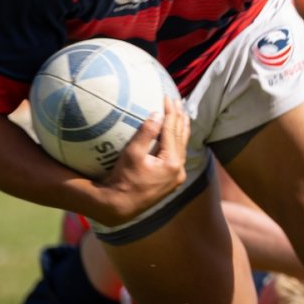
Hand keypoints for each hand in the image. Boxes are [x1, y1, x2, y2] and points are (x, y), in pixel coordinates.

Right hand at [92, 97, 191, 225]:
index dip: (170, 112)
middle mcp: (179, 170)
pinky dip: (178, 142)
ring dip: (181, 129)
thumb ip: (146, 132)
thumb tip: (158, 113)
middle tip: (177, 101)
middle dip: (179, 117)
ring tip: (181, 113)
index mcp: (172, 162)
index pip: (173, 130)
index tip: (167, 97)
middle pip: (181, 137)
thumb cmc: (123, 179)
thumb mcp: (132, 153)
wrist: (120, 206)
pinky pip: (178, 156)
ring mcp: (177, 177)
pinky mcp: (172, 181)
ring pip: (182, 146)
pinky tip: (176, 135)